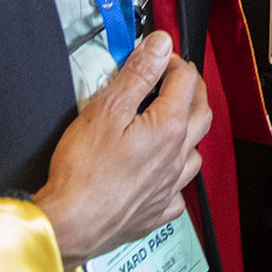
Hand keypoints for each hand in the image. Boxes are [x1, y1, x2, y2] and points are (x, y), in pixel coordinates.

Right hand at [33, 31, 210, 270]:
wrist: (70, 225)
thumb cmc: (82, 173)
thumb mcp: (106, 109)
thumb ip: (138, 74)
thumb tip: (159, 46)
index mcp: (168, 128)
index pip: (185, 80)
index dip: (172, 61)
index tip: (157, 56)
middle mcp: (176, 158)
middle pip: (202, 112)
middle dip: (192, 88)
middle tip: (176, 77)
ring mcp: (169, 187)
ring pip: (195, 152)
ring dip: (190, 130)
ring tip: (173, 119)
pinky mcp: (156, 212)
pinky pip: (179, 189)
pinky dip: (176, 173)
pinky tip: (162, 170)